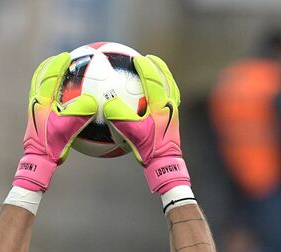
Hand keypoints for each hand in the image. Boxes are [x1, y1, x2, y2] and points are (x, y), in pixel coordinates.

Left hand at [15, 51, 96, 191]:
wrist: (37, 160)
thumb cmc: (53, 145)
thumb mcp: (69, 128)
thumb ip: (80, 113)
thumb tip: (93, 100)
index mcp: (42, 101)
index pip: (49, 76)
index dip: (58, 63)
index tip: (68, 55)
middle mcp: (35, 102)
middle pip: (40, 77)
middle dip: (49, 65)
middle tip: (60, 59)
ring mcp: (34, 110)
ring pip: (38, 87)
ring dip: (47, 77)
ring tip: (59, 73)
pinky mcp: (35, 119)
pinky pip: (43, 100)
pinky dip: (52, 94)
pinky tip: (63, 100)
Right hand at [104, 54, 189, 193]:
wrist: (165, 163)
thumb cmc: (148, 149)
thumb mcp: (130, 133)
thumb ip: (119, 117)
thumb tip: (106, 104)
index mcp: (160, 105)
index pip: (154, 80)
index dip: (145, 67)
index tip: (136, 59)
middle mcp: (170, 105)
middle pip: (167, 80)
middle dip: (158, 67)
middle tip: (150, 58)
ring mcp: (173, 113)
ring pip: (171, 89)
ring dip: (163, 78)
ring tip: (155, 72)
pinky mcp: (173, 121)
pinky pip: (169, 101)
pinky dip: (161, 94)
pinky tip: (152, 98)